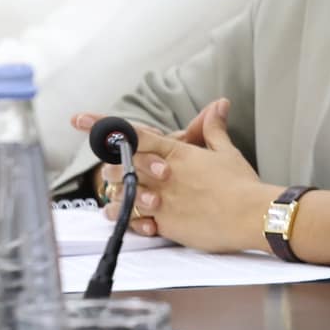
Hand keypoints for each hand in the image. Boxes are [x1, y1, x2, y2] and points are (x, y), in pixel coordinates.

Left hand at [85, 99, 272, 250]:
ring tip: (118, 199)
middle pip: (120, 167)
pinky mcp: (165, 224)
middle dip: (111, 167)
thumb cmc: (241, 183)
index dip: (104, 126)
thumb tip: (217, 105)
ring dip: (116, 197)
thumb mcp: (227, 152)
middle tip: (112, 170)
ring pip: (121, 196)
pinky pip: (134, 222)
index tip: (79, 119)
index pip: (134, 135)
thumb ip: (213, 129)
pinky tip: (129, 219)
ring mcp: (161, 201)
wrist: (251, 214)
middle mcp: (163, 176)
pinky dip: (128, 220)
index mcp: (176, 153)